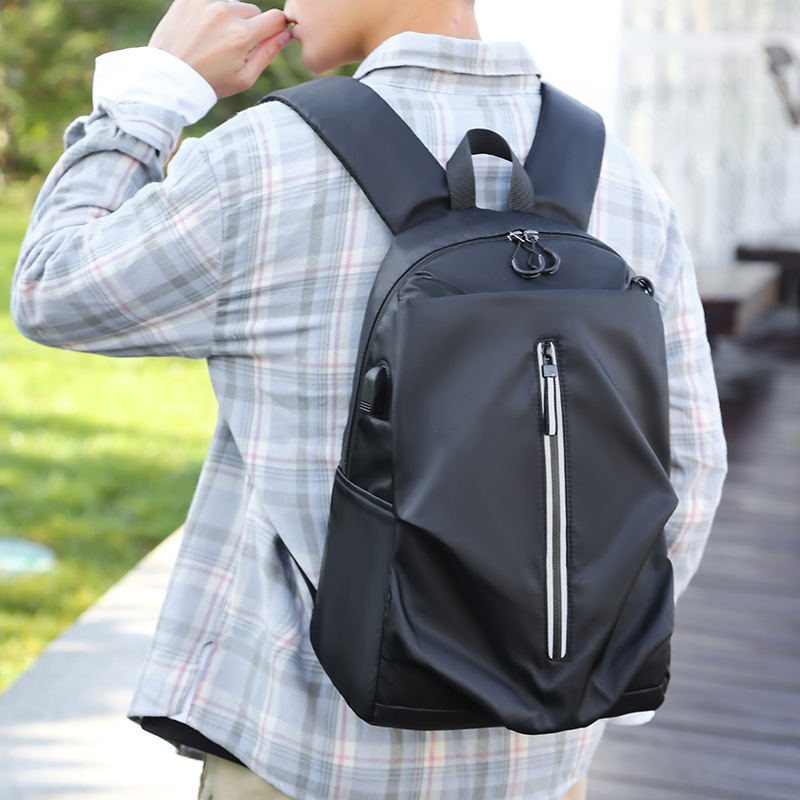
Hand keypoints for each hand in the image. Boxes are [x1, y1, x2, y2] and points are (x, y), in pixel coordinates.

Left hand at [149, 0, 291, 98]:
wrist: (168, 77)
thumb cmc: (210, 83)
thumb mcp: (244, 78)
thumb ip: (268, 53)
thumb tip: (286, 34)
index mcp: (242, 35)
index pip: (276, 18)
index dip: (278, 27)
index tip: (274, 34)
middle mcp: (226, 12)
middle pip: (253, 11)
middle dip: (249, 26)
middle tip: (232, 48)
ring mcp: (206, 2)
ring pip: (232, 4)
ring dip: (229, 18)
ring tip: (213, 40)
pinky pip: (212, 0)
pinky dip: (211, 12)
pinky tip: (201, 30)